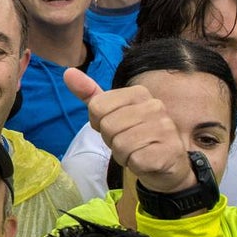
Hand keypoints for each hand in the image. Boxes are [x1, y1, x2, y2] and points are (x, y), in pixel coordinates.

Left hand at [64, 68, 194, 193]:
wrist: (165, 163)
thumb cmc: (134, 135)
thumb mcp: (110, 113)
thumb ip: (89, 94)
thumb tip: (68, 72)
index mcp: (139, 93)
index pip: (97, 106)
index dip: (99, 122)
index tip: (115, 127)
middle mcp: (154, 106)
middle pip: (107, 126)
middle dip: (111, 140)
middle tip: (127, 142)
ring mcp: (164, 128)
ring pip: (120, 144)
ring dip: (123, 154)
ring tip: (136, 151)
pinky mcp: (168, 151)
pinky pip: (134, 160)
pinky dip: (134, 164)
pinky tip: (145, 160)